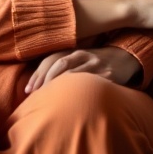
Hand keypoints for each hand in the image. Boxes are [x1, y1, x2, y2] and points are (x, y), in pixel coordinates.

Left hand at [25, 46, 140, 92]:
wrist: (125, 58)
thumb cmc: (96, 63)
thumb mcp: (80, 60)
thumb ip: (63, 67)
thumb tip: (37, 85)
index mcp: (74, 51)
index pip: (51, 60)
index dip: (37, 74)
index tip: (28, 90)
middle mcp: (83, 55)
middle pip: (59, 64)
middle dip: (44, 80)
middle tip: (34, 96)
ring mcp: (95, 64)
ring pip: (72, 73)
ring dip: (58, 87)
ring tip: (48, 100)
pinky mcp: (106, 75)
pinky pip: (89, 83)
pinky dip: (77, 91)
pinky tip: (70, 102)